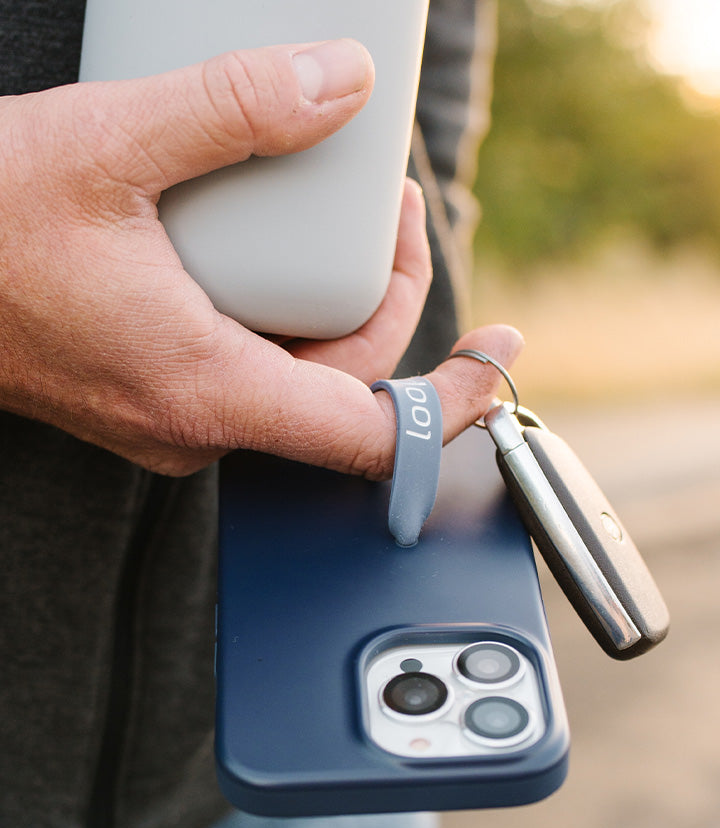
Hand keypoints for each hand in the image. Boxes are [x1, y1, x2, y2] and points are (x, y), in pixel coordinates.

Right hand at [0, 40, 521, 476]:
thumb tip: (340, 84)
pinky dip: (284, 312)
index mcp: (205, 390)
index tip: (500, 357)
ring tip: (342, 212)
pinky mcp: (154, 390)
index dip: (451, 403)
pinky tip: (273, 248)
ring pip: (298, 376)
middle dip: (392, 297)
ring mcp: (174, 414)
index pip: (372, 435)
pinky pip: (251, 365)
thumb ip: (234, 107)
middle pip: (345, 386)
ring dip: (338, 303)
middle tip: (392, 208)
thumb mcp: (105, 144)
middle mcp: (196, 422)